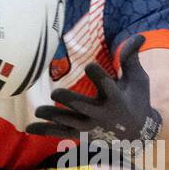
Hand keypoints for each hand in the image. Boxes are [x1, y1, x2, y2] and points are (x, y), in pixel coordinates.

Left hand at [25, 33, 162, 144]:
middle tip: (56, 92)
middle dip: (69, 100)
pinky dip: (44, 130)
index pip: (106, 85)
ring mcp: (90, 126)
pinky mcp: (82, 134)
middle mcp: (102, 114)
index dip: (97, 75)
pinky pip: (60, 133)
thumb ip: (131, 58)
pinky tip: (28, 127)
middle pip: (83, 107)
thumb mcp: (138, 79)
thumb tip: (140, 35)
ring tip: (38, 110)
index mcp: (116, 98)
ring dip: (53, 116)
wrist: (138, 134)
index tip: (89, 66)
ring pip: (69, 122)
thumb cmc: (137, 101)